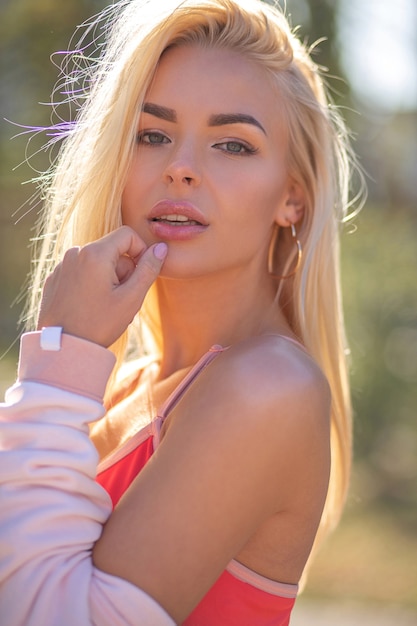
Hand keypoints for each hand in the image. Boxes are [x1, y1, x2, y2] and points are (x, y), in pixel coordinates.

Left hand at [37, 226, 166, 346]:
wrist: (63, 347)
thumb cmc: (99, 324)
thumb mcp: (131, 298)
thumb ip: (148, 269)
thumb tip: (160, 248)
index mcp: (95, 254)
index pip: (128, 235)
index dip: (141, 251)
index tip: (141, 274)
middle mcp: (75, 253)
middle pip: (112, 249)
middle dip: (123, 269)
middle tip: (122, 297)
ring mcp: (62, 265)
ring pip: (97, 261)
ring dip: (108, 277)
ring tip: (105, 304)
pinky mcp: (55, 278)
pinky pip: (81, 271)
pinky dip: (90, 283)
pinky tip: (89, 306)